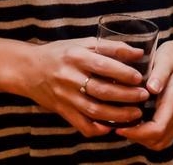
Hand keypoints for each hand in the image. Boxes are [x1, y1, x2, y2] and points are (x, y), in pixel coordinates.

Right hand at [15, 37, 150, 136]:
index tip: (139, 77)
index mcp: (76, 56)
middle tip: (143, 96)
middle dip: (126, 96)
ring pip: (95, 110)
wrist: (29, 69)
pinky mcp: (62, 111)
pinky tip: (112, 127)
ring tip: (135, 114)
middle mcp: (69, 77)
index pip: (103, 65)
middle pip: (101, 90)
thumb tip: (139, 52)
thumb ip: (110, 47)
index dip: (123, 73)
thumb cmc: (61, 53)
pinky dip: (98, 129)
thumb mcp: (82, 44)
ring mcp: (65, 96)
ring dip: (118, 115)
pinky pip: (82, 125)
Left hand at [113, 38, 172, 149]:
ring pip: (161, 141)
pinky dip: (149, 136)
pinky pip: (164, 136)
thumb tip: (151, 88)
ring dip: (142, 139)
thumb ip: (159, 74)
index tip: (119, 127)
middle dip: (136, 137)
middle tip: (117, 127)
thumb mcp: (165, 58)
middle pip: (158, 140)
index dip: (136, 133)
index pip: (157, 128)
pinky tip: (136, 124)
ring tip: (124, 126)